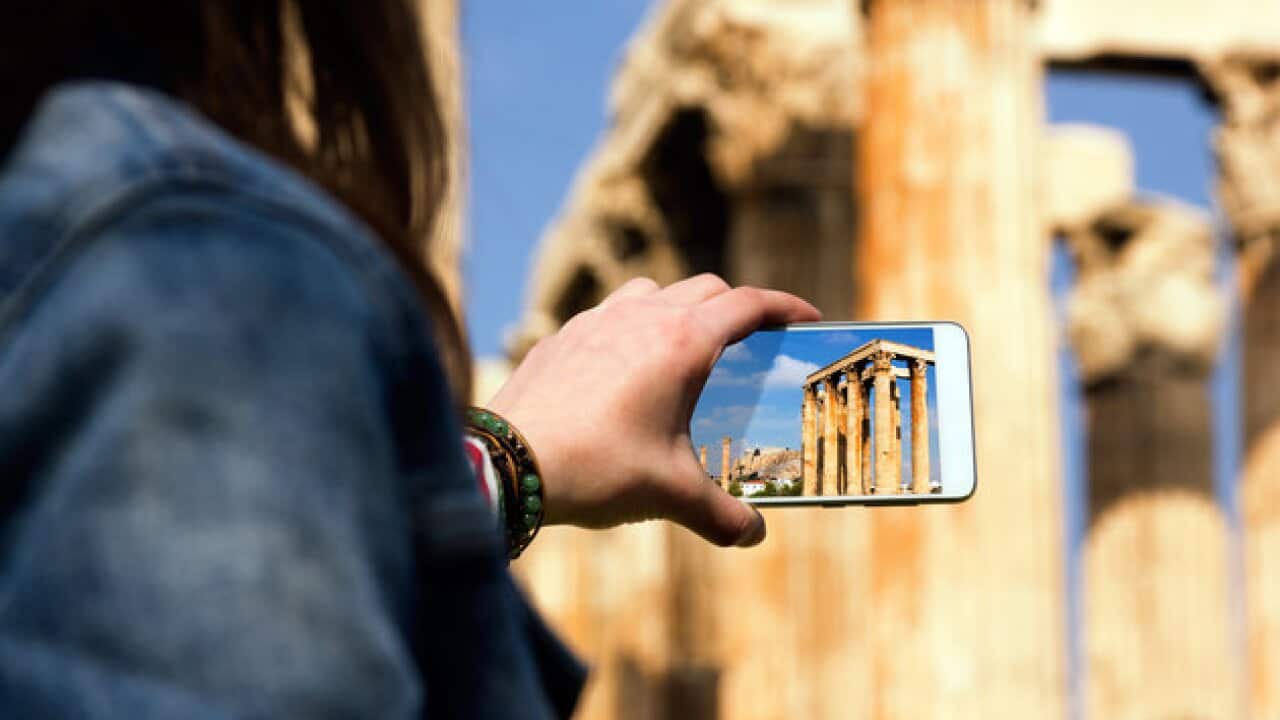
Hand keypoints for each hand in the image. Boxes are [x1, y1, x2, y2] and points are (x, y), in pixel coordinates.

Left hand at [487, 274, 820, 546]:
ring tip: (686, 349)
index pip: (748, 304)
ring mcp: (596, 321)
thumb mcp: (669, 494)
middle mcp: (641, 317)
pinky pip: (608, 315)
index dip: (785, 307)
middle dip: (737, 309)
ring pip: (652, 291)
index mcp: (681, 342)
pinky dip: (631, 328)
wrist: (506, 463)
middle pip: (706, 290)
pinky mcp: (561, 337)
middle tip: (752, 343)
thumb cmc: (596, 468)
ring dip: (679, 307)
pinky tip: (623, 370)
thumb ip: (722, 515)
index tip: (807, 319)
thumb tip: (754, 535)